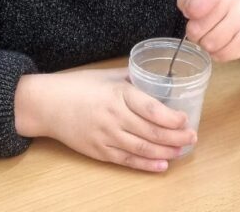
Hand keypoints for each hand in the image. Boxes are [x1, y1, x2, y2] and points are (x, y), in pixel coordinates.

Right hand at [14, 69, 195, 171]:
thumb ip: (131, 77)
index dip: (172, 117)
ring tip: (182, 151)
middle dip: (176, 137)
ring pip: (143, 148)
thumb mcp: (106, 75)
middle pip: (152, 131)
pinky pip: (127, 160)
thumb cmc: (77, 86)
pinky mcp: (99, 151)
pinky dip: (146, 164)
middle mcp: (114, 116)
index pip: (151, 109)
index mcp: (117, 94)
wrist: (47, 105)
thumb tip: (154, 78)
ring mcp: (106, 136)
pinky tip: (162, 165)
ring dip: (166, 151)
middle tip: (192, 137)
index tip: (185, 119)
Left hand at [176, 0, 239, 61]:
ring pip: (210, 44)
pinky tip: (221, 43)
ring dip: (204, 44)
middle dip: (193, 31)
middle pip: (198, 28)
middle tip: (199, 27)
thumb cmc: (222, 3)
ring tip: (210, 35)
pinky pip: (222, 55)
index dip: (194, 7)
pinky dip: (216, 53)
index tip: (191, 12)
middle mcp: (237, 0)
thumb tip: (189, 11)